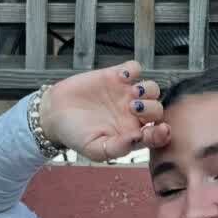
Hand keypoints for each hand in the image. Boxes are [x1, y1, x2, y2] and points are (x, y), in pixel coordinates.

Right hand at [37, 60, 171, 161]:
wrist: (54, 114)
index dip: (163, 132)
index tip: (161, 129)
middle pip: (157, 108)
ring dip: (147, 90)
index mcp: (133, 134)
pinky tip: (120, 77)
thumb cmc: (75, 135)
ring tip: (132, 93)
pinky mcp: (115, 76)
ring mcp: (125, 94)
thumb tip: (139, 138)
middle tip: (133, 109)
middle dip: (152, 108)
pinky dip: (132, 70)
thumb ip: (118, 148)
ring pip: (152, 88)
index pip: (156, 134)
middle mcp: (133, 115)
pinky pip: (134, 68)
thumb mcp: (95, 149)